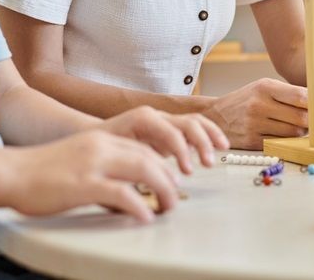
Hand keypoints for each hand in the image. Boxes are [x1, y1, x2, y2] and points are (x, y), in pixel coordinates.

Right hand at [4, 129, 179, 221]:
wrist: (11, 172)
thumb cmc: (41, 171)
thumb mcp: (78, 157)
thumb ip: (102, 165)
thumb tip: (125, 186)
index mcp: (100, 138)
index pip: (143, 147)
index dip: (163, 164)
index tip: (171, 181)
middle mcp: (100, 146)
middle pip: (148, 157)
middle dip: (168, 178)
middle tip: (174, 198)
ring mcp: (92, 164)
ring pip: (143, 170)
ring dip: (162, 190)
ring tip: (167, 207)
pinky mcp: (83, 184)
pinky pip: (121, 193)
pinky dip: (138, 205)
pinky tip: (145, 216)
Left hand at [98, 105, 228, 173]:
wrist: (92, 138)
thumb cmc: (100, 151)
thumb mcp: (111, 163)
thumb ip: (129, 176)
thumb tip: (142, 198)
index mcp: (142, 120)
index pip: (171, 131)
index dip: (182, 151)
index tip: (187, 171)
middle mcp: (156, 117)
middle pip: (187, 122)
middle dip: (201, 142)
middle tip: (207, 164)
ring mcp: (163, 122)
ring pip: (194, 121)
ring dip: (210, 135)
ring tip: (221, 151)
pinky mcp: (168, 131)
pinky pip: (193, 128)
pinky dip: (207, 135)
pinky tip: (215, 148)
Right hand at [203, 78, 308, 149]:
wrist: (215, 115)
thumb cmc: (246, 100)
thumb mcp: (262, 87)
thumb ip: (287, 93)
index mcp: (265, 87)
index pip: (300, 96)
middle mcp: (259, 105)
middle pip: (300, 117)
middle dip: (310, 121)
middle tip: (313, 121)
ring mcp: (254, 124)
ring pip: (292, 133)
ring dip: (299, 132)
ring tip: (296, 127)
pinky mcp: (251, 141)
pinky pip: (279, 144)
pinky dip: (286, 142)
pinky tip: (283, 136)